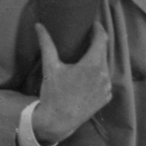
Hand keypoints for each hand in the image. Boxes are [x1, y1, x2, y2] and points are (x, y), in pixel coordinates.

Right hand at [31, 22, 111, 144]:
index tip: (93, 24)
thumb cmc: (54, 93)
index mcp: (93, 64)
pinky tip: (88, 76)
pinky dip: (98, 75)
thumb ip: (47, 44)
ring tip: (86, 57)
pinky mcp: (106, 97)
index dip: (98, 28)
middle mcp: (104, 74)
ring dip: (97, 60)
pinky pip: (105, 80)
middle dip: (96, 44)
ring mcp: (106, 87)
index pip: (102, 38)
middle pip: (103, 52)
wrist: (58, 121)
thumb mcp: (50, 67)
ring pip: (105, 66)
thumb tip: (39, 26)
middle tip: (86, 39)